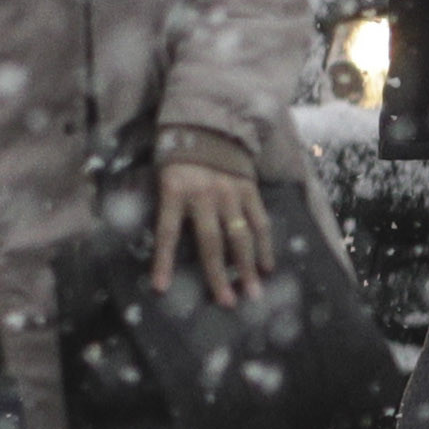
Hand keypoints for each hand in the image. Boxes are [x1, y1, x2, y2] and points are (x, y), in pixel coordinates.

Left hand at [149, 162, 271, 306]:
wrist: (208, 126)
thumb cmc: (178, 158)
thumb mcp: (162, 177)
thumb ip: (166, 206)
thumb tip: (162, 244)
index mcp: (174, 191)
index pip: (167, 232)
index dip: (164, 261)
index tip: (161, 288)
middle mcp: (204, 195)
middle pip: (211, 242)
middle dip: (218, 275)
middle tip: (226, 302)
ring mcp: (230, 194)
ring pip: (240, 236)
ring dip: (247, 267)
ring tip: (253, 293)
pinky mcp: (250, 191)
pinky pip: (260, 223)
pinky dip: (265, 246)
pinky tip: (267, 267)